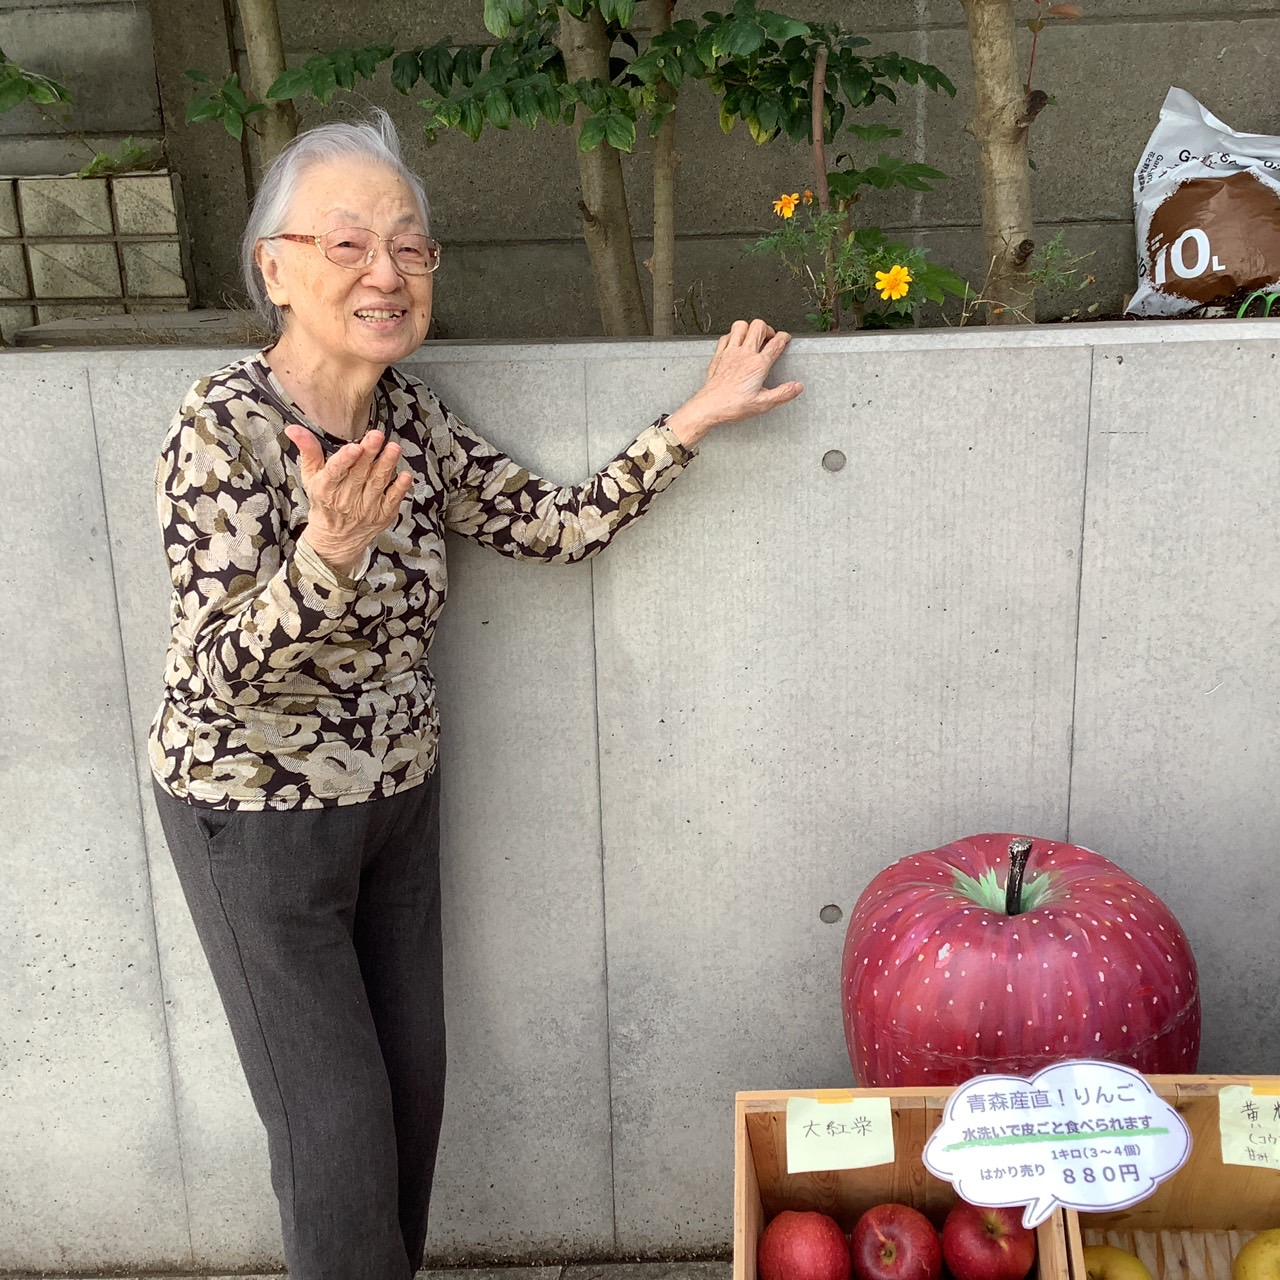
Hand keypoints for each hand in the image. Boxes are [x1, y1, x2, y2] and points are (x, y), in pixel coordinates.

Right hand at [285, 426, 413, 577]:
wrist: (335, 538)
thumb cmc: (324, 502)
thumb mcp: (311, 476)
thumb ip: (308, 451)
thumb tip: (293, 429)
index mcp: (326, 488)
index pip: (335, 472)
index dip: (345, 460)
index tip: (354, 448)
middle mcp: (346, 499)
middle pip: (359, 473)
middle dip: (369, 454)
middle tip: (377, 436)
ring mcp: (366, 508)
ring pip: (377, 483)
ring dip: (387, 465)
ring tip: (394, 448)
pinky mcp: (382, 515)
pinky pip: (392, 500)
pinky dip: (400, 488)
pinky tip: (405, 475)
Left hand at [664, 318, 803, 447]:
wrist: (709, 407)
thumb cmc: (732, 406)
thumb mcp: (763, 404)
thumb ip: (783, 394)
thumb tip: (797, 387)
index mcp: (758, 365)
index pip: (776, 343)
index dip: (784, 337)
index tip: (785, 338)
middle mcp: (744, 354)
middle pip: (759, 326)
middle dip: (768, 328)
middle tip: (770, 337)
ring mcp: (730, 352)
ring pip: (740, 325)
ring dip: (749, 328)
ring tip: (753, 337)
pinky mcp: (718, 355)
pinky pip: (726, 336)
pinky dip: (733, 336)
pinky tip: (735, 343)